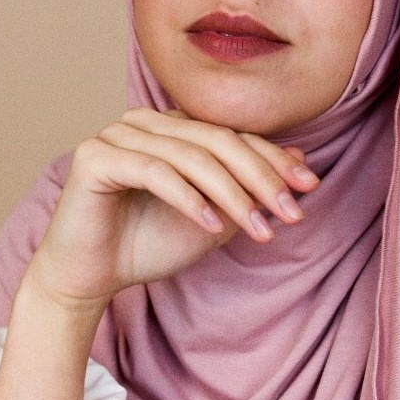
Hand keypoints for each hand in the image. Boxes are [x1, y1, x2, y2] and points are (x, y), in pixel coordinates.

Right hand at [23, 107, 320, 312]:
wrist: (90, 278)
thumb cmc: (148, 245)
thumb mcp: (214, 218)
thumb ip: (249, 190)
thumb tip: (303, 162)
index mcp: (171, 128)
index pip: (232, 136)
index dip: (273, 160)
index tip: (308, 189)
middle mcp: (144, 122)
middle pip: (216, 140)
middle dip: (260, 178)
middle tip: (290, 213)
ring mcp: (116, 134)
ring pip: (190, 156)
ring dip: (232, 194)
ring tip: (260, 229)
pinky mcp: (94, 156)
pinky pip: (154, 171)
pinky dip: (189, 199)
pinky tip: (213, 226)